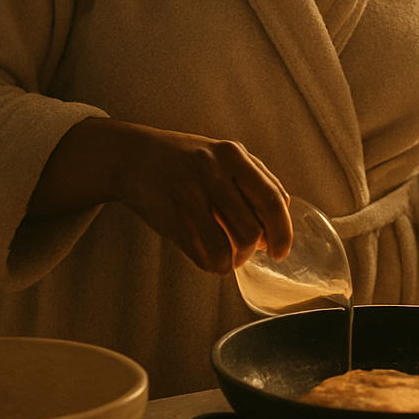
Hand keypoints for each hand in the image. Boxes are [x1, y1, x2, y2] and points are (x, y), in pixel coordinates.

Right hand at [30, 118, 292, 273]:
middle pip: (250, 230)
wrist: (133, 155)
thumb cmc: (186, 158)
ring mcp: (188, 194)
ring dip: (231, 261)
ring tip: (228, 258)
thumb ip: (256, 177)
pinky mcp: (169, 216)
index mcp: (232, 155)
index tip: (280, 251)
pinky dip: (210, 264)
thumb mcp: (223, 153)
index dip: (282, 232)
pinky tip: (209, 258)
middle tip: (246, 252)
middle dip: (252, 250)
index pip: (271, 200)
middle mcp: (212, 172)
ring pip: (225, 247)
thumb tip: (285, 209)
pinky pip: (200, 253)